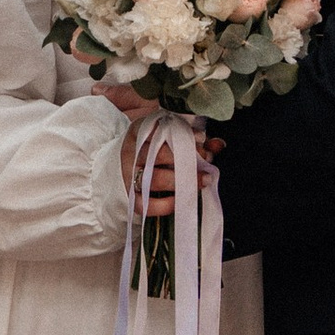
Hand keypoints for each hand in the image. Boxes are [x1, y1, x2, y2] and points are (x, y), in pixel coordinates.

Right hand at [113, 92, 214, 214]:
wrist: (116, 171)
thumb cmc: (148, 152)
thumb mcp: (164, 138)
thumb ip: (191, 139)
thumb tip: (218, 144)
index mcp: (138, 133)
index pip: (159, 129)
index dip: (183, 134)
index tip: (201, 139)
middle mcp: (131, 153)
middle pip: (159, 154)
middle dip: (187, 158)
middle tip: (206, 160)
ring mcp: (129, 176)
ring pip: (155, 179)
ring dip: (182, 181)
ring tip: (203, 180)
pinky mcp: (130, 198)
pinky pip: (147, 205)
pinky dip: (166, 205)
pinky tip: (182, 199)